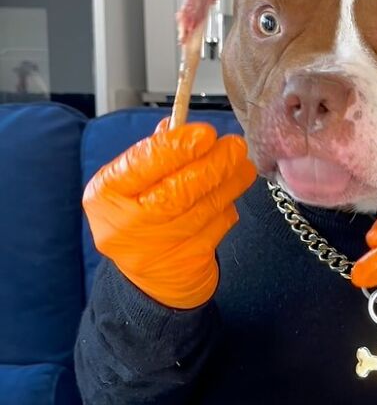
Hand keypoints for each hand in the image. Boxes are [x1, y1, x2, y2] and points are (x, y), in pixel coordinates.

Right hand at [83, 121, 255, 307]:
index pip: (141, 164)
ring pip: (202, 208)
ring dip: (229, 182)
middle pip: (176, 189)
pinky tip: (231, 195)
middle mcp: (126, 224)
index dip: (175, 147)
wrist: (147, 280)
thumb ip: (153, 154)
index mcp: (105, 195)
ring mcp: (156, 248)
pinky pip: (216, 227)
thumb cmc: (139, 219)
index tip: (205, 133)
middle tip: (235, 146)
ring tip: (243, 165)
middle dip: (212, 164)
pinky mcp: (186, 263)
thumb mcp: (132, 186)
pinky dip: (228, 207)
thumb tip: (177, 124)